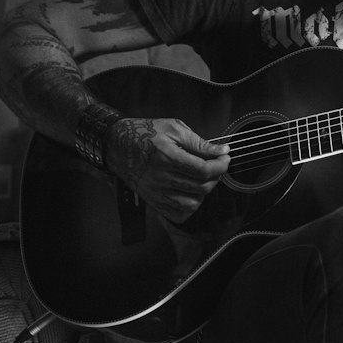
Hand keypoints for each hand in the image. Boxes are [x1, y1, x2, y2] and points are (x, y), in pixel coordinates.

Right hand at [108, 116, 230, 223]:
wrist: (117, 145)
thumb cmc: (144, 133)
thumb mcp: (173, 128)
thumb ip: (198, 142)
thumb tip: (220, 151)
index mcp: (167, 157)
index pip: (203, 169)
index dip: (220, 165)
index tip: (225, 158)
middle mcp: (161, 177)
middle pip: (201, 187)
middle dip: (216, 177)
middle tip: (216, 166)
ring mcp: (156, 192)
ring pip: (192, 203)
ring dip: (204, 193)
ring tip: (202, 179)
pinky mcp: (153, 201)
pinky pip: (178, 214)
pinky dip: (189, 207)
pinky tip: (190, 193)